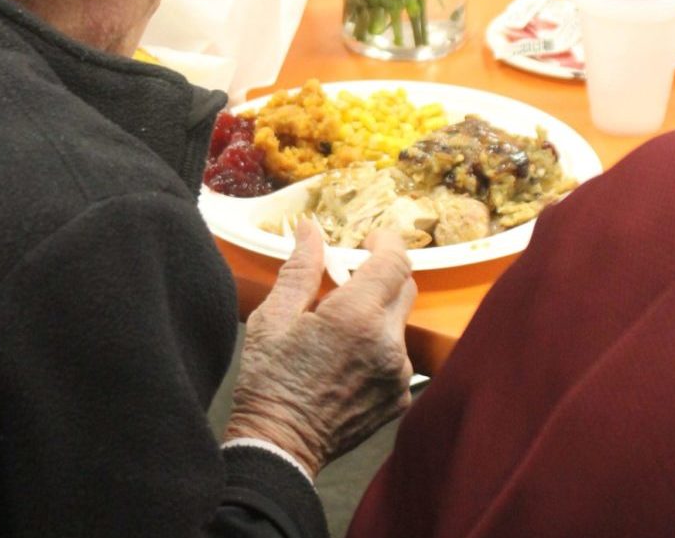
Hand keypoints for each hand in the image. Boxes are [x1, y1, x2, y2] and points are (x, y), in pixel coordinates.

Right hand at [224, 219, 416, 478]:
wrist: (279, 446)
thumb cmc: (270, 379)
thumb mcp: (275, 315)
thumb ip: (301, 267)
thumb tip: (310, 229)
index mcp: (356, 317)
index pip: (394, 262)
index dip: (385, 242)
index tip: (368, 238)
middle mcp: (388, 344)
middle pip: (404, 287)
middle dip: (381, 273)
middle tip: (347, 275)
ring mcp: (398, 374)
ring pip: (399, 321)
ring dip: (377, 312)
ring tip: (338, 325)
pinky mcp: (399, 397)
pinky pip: (397, 355)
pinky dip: (378, 344)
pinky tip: (346, 356)